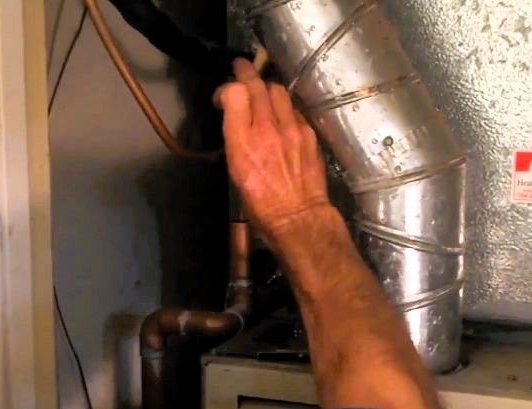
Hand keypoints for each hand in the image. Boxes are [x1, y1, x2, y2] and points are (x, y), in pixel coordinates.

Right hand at [217, 59, 329, 244]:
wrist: (298, 218)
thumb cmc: (260, 205)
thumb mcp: (235, 172)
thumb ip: (236, 139)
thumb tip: (236, 120)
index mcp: (242, 143)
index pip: (235, 93)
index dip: (226, 88)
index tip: (223, 96)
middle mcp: (267, 130)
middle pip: (257, 85)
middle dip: (246, 73)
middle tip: (241, 69)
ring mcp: (291, 129)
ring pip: (278, 91)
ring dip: (267, 88)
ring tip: (262, 92)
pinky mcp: (308, 134)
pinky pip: (294, 109)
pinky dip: (285, 108)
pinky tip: (282, 116)